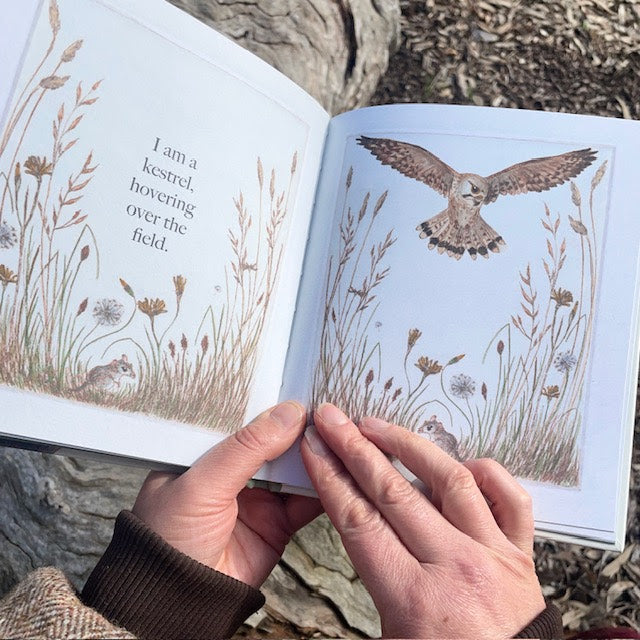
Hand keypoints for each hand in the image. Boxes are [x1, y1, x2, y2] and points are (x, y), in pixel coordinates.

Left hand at [133, 401, 321, 586]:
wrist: (179, 606)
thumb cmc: (168, 541)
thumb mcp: (202, 484)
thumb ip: (245, 448)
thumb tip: (289, 413)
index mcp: (205, 452)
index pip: (241, 417)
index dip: (268, 403)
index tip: (298, 384)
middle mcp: (232, 471)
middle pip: (272, 440)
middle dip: (298, 425)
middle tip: (328, 405)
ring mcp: (256, 496)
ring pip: (294, 466)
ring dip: (315, 453)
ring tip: (338, 431)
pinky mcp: (277, 522)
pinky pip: (307, 500)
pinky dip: (324, 487)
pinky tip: (339, 468)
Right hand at [301, 403, 545, 638]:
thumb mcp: (390, 639)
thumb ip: (369, 583)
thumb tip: (354, 529)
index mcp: (415, 598)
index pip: (359, 520)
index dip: (330, 478)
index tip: (315, 449)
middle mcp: (455, 567)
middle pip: (392, 491)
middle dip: (354, 448)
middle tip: (333, 420)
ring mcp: (492, 555)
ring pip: (449, 480)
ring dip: (408, 446)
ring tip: (378, 426)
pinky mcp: (521, 555)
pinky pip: (510, 499)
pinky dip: (488, 473)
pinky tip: (462, 460)